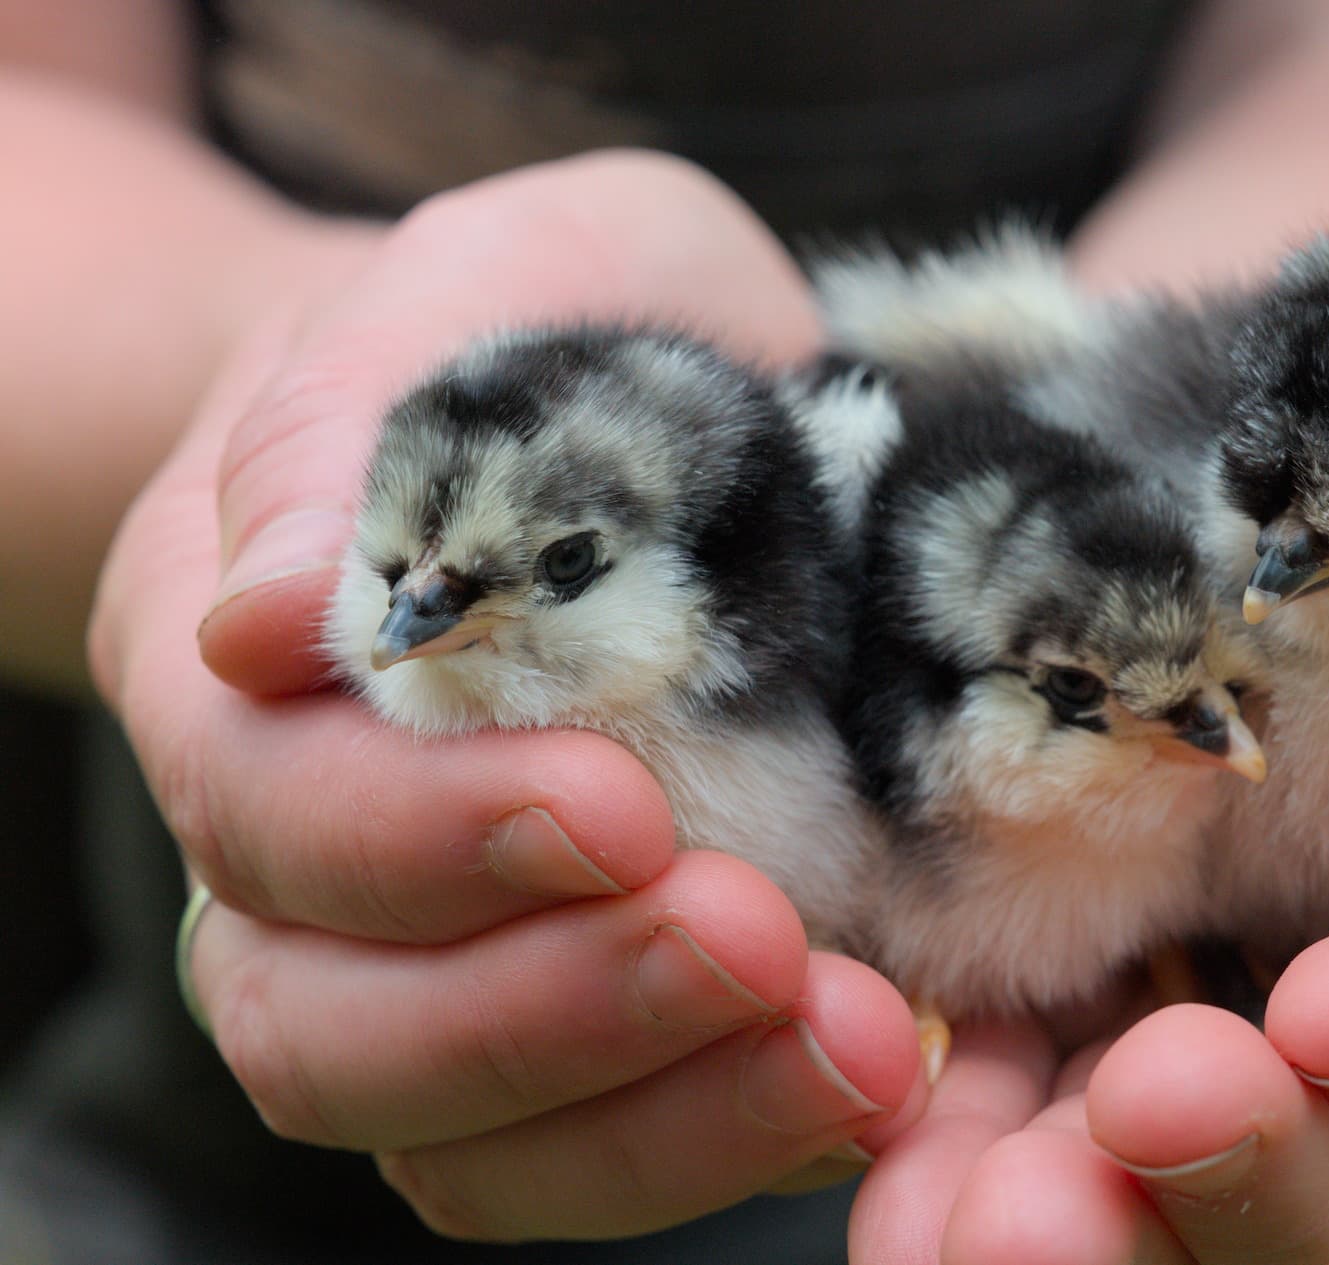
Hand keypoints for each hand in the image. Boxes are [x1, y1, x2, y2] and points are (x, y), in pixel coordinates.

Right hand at [89, 150, 925, 1239]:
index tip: (630, 809)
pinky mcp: (589, 1024)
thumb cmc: (535, 331)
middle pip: (333, 1032)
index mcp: (250, 685)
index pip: (272, 815)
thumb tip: (262, 628)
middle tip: (767, 949)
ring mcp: (441, 968)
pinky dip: (734, 1139)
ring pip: (463, 1141)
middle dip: (553, 1013)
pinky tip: (879, 1077)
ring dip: (665, 1121)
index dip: (430, 841)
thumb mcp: (486, 288)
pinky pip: (608, 1152)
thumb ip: (365, 425)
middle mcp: (306, 867)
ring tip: (861, 1050)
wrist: (603, 405)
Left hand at [843, 490, 1328, 1262]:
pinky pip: (979, 1114)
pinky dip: (932, 1143)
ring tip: (976, 1217)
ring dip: (1080, 1232)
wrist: (1271, 407)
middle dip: (1256, 1186)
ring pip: (1156, 1212)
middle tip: (1150, 1110)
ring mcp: (1180, 1043)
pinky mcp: (1024, 996)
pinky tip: (884, 1143)